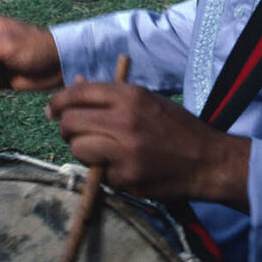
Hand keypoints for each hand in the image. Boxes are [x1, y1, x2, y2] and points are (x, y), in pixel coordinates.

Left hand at [47, 79, 250, 205]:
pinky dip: (105, 170)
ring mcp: (124, 152)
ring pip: (78, 149)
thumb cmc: (176, 127)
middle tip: (73, 132)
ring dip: (83, 150)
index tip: (53, 109)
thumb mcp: (147, 100)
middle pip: (70, 123)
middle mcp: (125, 121)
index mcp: (131, 96)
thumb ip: (110, 94)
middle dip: (66, 128)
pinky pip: (99, 172)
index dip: (59, 101)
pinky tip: (123, 165)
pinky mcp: (126, 178)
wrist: (207, 161)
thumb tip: (73, 84)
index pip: (78, 94)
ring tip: (100, 149)